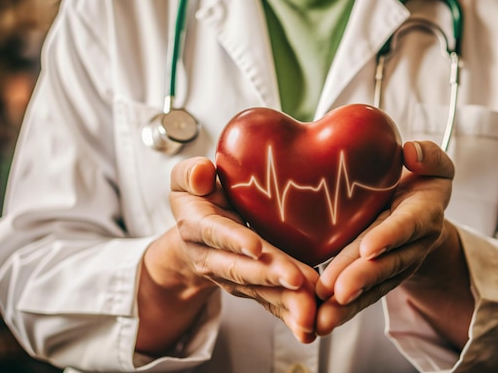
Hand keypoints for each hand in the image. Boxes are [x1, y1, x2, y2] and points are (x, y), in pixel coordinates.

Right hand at [141, 157, 319, 348]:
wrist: (195, 237)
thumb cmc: (199, 199)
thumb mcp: (187, 180)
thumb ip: (191, 174)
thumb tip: (203, 172)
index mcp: (197, 227)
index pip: (217, 234)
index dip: (235, 241)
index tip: (257, 248)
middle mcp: (211, 259)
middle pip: (241, 269)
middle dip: (269, 276)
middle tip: (298, 281)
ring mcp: (231, 278)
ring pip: (259, 291)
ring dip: (285, 301)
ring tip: (310, 310)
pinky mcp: (251, 289)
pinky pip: (270, 303)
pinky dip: (289, 315)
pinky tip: (309, 326)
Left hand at [314, 141, 455, 335]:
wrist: (420, 212)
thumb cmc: (421, 182)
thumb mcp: (434, 165)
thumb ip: (429, 156)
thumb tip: (411, 153)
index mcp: (423, 213)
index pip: (407, 224)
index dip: (390, 236)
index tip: (368, 248)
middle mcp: (411, 245)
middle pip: (386, 263)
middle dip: (362, 278)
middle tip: (337, 292)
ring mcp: (395, 265)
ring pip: (372, 285)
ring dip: (348, 303)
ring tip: (323, 317)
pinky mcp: (378, 278)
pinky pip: (361, 295)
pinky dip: (341, 309)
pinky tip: (319, 321)